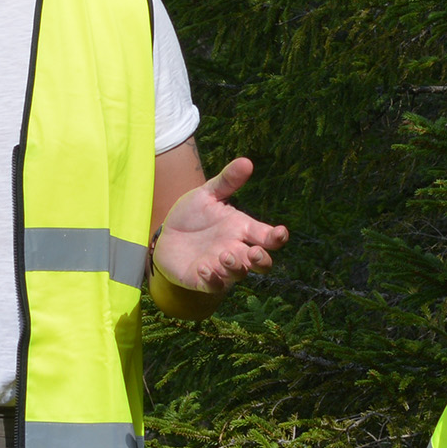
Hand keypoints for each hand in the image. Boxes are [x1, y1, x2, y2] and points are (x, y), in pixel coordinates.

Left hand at [153, 156, 288, 296]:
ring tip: (222, 256)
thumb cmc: (192, 215)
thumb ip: (227, 181)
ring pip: (239, 275)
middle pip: (261, 263)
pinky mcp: (202, 279)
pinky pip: (214, 286)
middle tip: (253, 252)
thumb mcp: (207, 194)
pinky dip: (212, 280)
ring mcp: (221, 267)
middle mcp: (236, 250)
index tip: (280, 233)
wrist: (166, 234)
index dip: (277, 237)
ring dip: (235, 268)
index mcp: (242, 229)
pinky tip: (203, 268)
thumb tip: (246, 161)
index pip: (267, 237)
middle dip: (261, 260)